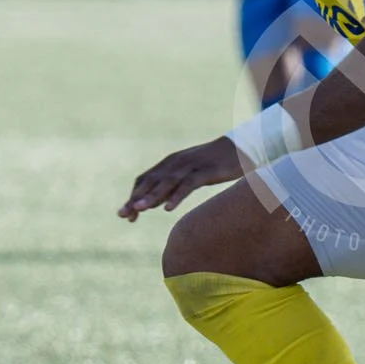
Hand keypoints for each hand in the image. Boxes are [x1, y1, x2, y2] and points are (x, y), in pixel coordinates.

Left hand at [117, 136, 240, 220]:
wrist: (241, 148)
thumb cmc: (214, 164)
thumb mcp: (189, 174)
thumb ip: (172, 186)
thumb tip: (155, 203)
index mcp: (170, 163)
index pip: (145, 179)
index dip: (134, 196)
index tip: (127, 216)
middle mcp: (176, 162)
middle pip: (151, 181)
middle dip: (136, 198)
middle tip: (123, 215)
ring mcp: (191, 166)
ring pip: (166, 182)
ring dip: (151, 196)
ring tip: (139, 209)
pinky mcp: (206, 171)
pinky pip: (188, 185)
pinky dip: (176, 196)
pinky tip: (168, 208)